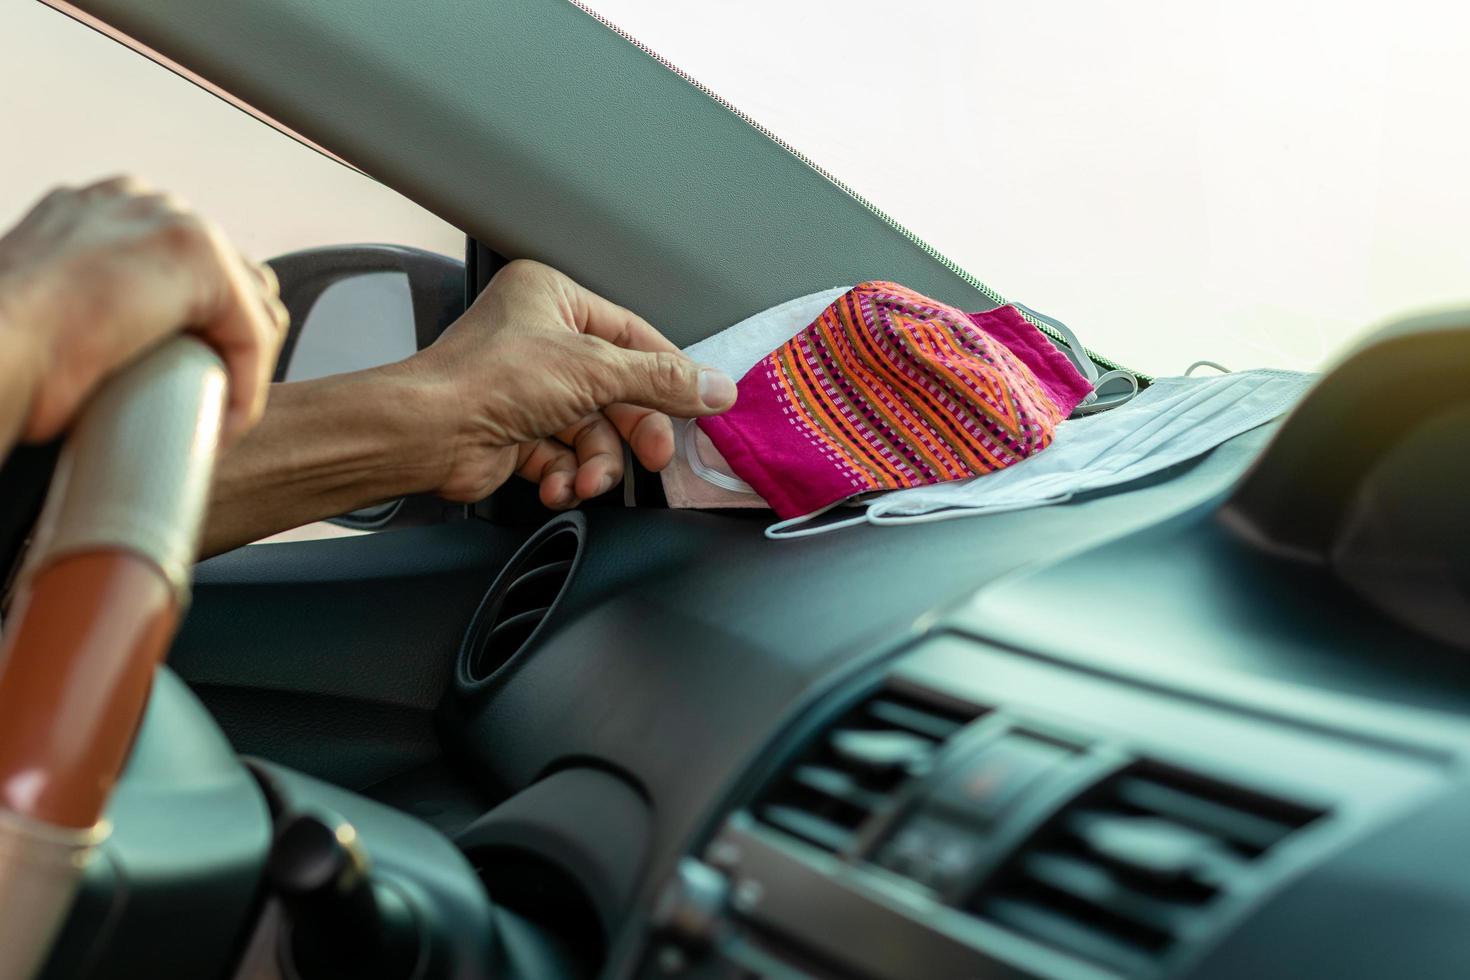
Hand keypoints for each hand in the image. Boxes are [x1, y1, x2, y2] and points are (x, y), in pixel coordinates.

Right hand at [0, 176, 287, 445]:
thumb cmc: (4, 356)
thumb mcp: (47, 319)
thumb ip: (80, 314)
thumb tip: (98, 358)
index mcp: (96, 213)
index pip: (181, 269)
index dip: (197, 333)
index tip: (181, 391)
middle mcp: (135, 201)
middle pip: (228, 279)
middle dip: (227, 346)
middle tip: (201, 410)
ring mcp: (168, 218)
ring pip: (247, 306)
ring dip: (239, 369)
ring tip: (210, 425)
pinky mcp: (197, 255)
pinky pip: (252, 331)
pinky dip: (246, 388)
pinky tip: (222, 427)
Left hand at [407, 259, 736, 508]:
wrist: (426, 434)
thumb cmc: (488, 380)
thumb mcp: (595, 370)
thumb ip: (662, 381)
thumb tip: (716, 388)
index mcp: (554, 298)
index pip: (633, 336)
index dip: (668, 375)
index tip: (701, 405)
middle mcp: (540, 338)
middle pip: (616, 390)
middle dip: (631, 431)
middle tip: (654, 455)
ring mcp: (527, 387)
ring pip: (592, 430)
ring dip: (595, 462)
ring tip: (588, 479)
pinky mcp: (515, 431)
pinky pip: (562, 455)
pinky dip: (565, 474)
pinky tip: (557, 483)